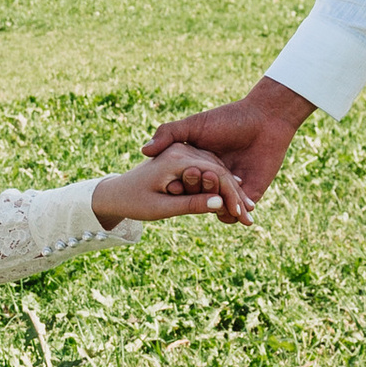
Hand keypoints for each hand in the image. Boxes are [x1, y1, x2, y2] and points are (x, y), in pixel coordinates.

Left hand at [92, 143, 251, 227]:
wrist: (115, 192)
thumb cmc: (133, 202)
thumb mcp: (160, 207)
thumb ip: (190, 204)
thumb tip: (219, 204)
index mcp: (176, 159)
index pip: (214, 175)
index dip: (231, 196)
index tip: (243, 215)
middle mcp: (181, 150)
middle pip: (219, 171)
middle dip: (235, 194)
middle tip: (250, 216)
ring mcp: (183, 151)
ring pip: (215, 169)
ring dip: (230, 188)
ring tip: (246, 209)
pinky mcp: (183, 156)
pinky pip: (208, 167)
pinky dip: (220, 182)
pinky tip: (231, 195)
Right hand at [144, 77, 314, 205]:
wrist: (266, 119)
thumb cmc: (229, 118)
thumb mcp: (193, 124)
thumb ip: (168, 134)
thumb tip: (144, 150)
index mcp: (198, 164)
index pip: (182, 184)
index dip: (175, 189)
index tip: (170, 187)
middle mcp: (213, 178)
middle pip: (197, 198)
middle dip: (194, 199)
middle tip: (197, 187)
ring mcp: (230, 187)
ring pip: (215, 209)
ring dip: (212, 210)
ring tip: (213, 202)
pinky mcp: (249, 194)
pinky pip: (236, 213)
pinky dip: (230, 217)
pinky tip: (229, 212)